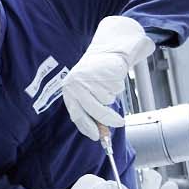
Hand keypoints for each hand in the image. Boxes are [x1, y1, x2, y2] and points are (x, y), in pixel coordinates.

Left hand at [62, 15, 154, 140]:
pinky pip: (115, 90)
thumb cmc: (94, 76)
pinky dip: (117, 87)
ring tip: (108, 85)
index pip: (77, 115)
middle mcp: (77, 86)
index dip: (88, 128)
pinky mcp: (104, 73)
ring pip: (108, 100)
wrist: (105, 51)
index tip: (98, 137)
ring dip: (112, 96)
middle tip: (119, 123)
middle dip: (108, 120)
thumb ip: (92, 113)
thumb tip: (102, 134)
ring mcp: (90, 79)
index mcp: (69, 92)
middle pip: (95, 110)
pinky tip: (112, 78)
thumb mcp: (88, 94)